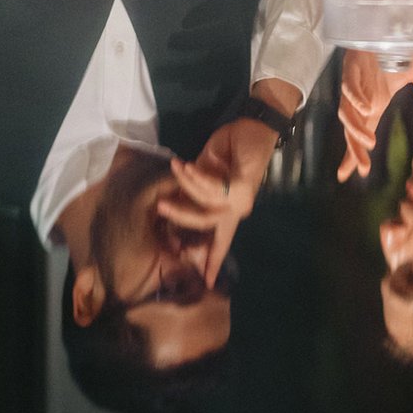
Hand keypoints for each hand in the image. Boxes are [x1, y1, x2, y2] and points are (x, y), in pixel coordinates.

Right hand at [158, 118, 277, 287]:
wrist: (253, 128)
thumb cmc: (231, 150)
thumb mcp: (207, 173)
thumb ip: (196, 190)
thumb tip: (175, 201)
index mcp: (230, 211)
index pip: (221, 240)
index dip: (213, 262)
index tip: (208, 284)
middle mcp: (237, 210)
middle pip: (204, 224)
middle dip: (179, 216)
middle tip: (159, 206)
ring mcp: (241, 200)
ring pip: (205, 202)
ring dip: (187, 184)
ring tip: (175, 166)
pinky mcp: (242, 187)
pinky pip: (212, 187)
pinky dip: (197, 177)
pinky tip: (185, 166)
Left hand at [336, 50, 412, 181]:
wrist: (395, 21)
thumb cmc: (404, 46)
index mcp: (374, 102)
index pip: (362, 133)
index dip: (355, 154)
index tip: (354, 175)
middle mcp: (361, 97)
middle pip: (352, 130)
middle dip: (354, 150)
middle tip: (361, 169)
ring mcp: (354, 82)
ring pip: (348, 112)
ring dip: (356, 128)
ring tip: (368, 143)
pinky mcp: (352, 66)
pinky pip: (350, 86)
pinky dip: (355, 98)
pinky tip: (365, 110)